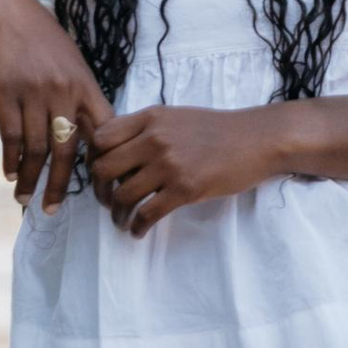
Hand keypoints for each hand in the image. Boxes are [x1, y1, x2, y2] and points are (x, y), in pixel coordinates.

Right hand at [0, 0, 112, 211]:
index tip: (99, 187)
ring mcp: (35, 92)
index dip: (103, 162)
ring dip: (29, 178)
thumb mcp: (71, 63)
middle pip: (68, 150)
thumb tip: (90, 135)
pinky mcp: (7, 92)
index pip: (103, 132)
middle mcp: (64, 91)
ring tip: (25, 197)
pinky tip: (9, 172)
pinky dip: (10, 159)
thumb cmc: (41, 39)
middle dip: (61, 185)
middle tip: (53, 209)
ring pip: (36, 148)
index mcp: (86, 85)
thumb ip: (80, 97)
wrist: (4, 11)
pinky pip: (11, 136)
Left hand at [85, 104, 277, 234]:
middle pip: (104, 168)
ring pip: (123, 195)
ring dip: (116, 214)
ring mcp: (169, 165)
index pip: (101, 138)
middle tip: (107, 200)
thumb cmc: (216, 130)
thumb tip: (114, 148)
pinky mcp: (185, 189)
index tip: (99, 173)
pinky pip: (147, 213)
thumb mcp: (175, 117)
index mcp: (150, 118)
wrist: (255, 139)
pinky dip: (137, 226)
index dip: (92, 158)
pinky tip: (138, 231)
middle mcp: (154, 139)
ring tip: (121, 220)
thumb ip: (145, 128)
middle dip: (99, 190)